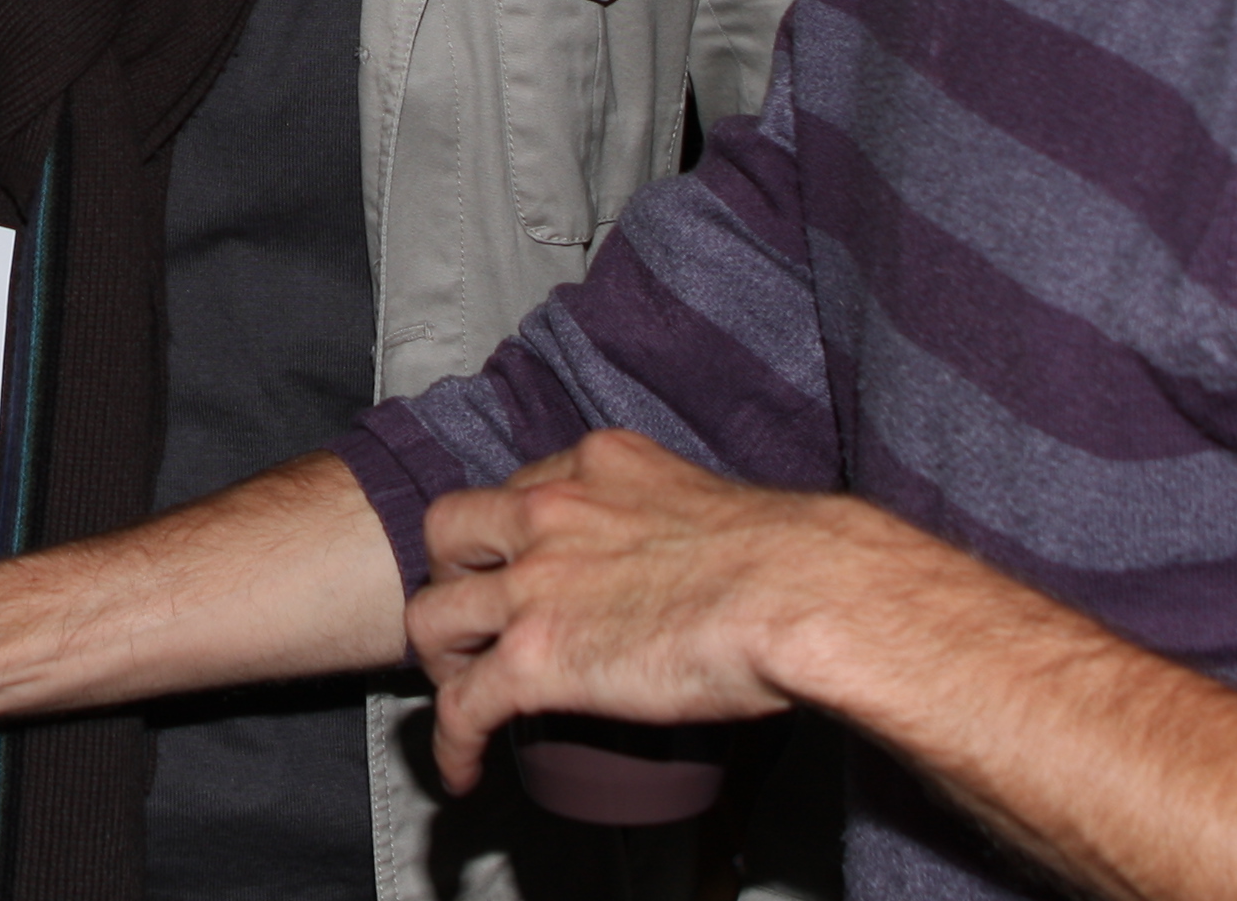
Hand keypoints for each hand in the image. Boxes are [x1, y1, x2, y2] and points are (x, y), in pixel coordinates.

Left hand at [407, 428, 831, 794]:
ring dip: (440, 659)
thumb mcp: (702, 503)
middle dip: (454, 578)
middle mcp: (548, 512)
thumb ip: (666, 519)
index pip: (512, 493)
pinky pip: (463, 704)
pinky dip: (452, 742)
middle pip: (449, 534)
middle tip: (479, 619)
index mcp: (593, 467)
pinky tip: (464, 768)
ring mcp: (534, 585)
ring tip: (464, 691)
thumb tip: (681, 562)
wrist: (802, 595)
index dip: (503, 539)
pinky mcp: (538, 658)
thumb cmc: (787, 561)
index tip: (514, 570)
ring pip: (433, 617)